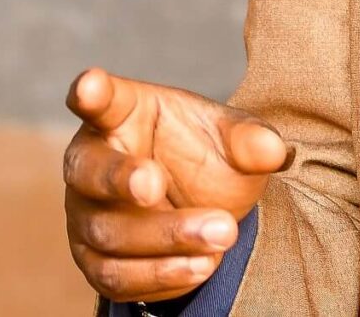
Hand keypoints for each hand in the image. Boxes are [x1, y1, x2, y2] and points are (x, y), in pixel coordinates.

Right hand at [62, 67, 289, 304]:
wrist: (204, 209)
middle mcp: (92, 162)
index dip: (92, 92)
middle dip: (120, 179)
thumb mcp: (233, 140)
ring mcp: (86, 215)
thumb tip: (273, 150)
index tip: (90, 84)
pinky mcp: (97, 261)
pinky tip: (202, 265)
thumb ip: (250, 140)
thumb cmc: (206, 156)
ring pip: (109, 231)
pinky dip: (160, 275)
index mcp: (122, 116)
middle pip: (89, 171)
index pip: (101, 100)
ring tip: (222, 233)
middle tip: (154, 184)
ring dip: (164, 236)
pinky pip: (118, 275)